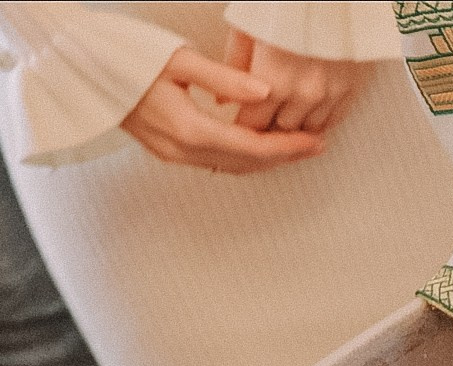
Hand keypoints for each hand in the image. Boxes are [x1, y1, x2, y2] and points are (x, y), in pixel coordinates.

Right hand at [120, 45, 324, 171]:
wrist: (79, 64)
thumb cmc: (125, 53)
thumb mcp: (179, 58)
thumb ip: (225, 79)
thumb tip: (266, 92)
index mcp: (187, 128)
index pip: (252, 147)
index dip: (288, 147)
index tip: (315, 141)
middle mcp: (180, 149)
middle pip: (246, 164)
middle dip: (283, 157)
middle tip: (315, 146)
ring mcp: (171, 154)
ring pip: (230, 167)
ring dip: (264, 160)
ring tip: (295, 147)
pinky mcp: (165, 150)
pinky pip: (214, 161)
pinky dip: (242, 157)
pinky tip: (258, 145)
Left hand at [223, 29, 374, 133]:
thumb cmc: (289, 4)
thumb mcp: (247, 26)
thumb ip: (236, 66)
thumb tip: (226, 96)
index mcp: (273, 80)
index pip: (253, 123)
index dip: (244, 123)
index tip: (242, 118)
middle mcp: (304, 93)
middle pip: (281, 129)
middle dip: (270, 124)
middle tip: (262, 115)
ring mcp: (330, 93)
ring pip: (309, 129)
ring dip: (297, 123)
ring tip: (286, 112)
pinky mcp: (351, 88)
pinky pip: (334, 118)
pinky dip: (320, 117)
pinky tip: (309, 108)